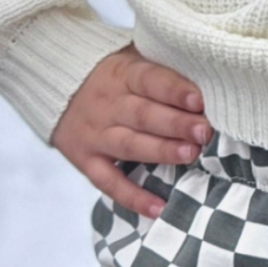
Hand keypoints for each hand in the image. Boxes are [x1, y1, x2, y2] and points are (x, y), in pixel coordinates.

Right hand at [51, 44, 211, 218]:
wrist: (57, 87)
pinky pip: (109, 182)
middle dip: (175, 124)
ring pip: (129, 145)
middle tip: (203, 132)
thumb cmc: (111, 75)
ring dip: (161, 152)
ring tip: (189, 155)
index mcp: (122, 74)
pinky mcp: (86, 161)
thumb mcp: (132, 58)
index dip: (174, 90)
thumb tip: (210, 77)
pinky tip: (158, 208)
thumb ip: (163, 69)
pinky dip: (133, 197)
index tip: (199, 100)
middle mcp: (107, 105)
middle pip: (143, 115)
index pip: (150, 80)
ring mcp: (95, 135)